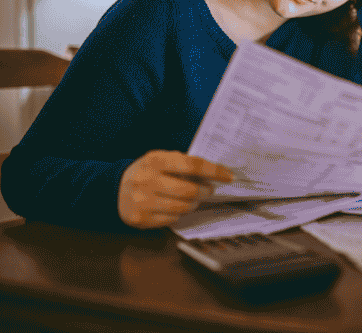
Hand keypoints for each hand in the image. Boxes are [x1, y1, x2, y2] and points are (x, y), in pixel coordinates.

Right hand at [118, 150, 234, 228]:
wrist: (115, 189)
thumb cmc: (147, 172)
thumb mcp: (162, 159)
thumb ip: (184, 163)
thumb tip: (216, 173)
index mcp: (155, 160)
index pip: (192, 165)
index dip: (214, 171)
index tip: (228, 176)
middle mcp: (147, 180)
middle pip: (189, 191)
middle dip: (205, 191)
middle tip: (208, 189)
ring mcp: (142, 201)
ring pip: (183, 207)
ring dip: (194, 203)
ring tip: (193, 198)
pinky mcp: (141, 219)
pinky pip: (172, 219)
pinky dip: (180, 213)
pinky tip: (176, 206)